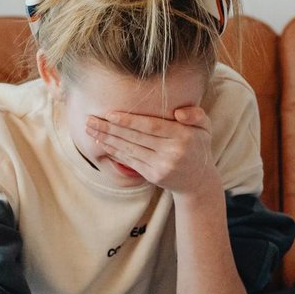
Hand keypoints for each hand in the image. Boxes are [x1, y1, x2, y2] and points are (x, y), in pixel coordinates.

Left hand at [87, 106, 217, 196]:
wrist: (198, 180)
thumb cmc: (197, 146)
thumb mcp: (205, 127)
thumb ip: (196, 115)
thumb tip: (179, 113)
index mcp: (183, 136)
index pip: (151, 127)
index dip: (129, 121)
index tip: (110, 114)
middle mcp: (172, 152)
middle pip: (136, 137)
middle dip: (110, 128)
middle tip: (90, 120)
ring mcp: (162, 166)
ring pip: (129, 149)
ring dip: (107, 139)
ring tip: (90, 129)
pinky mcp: (153, 175)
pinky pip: (130, 161)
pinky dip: (114, 151)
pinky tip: (102, 143)